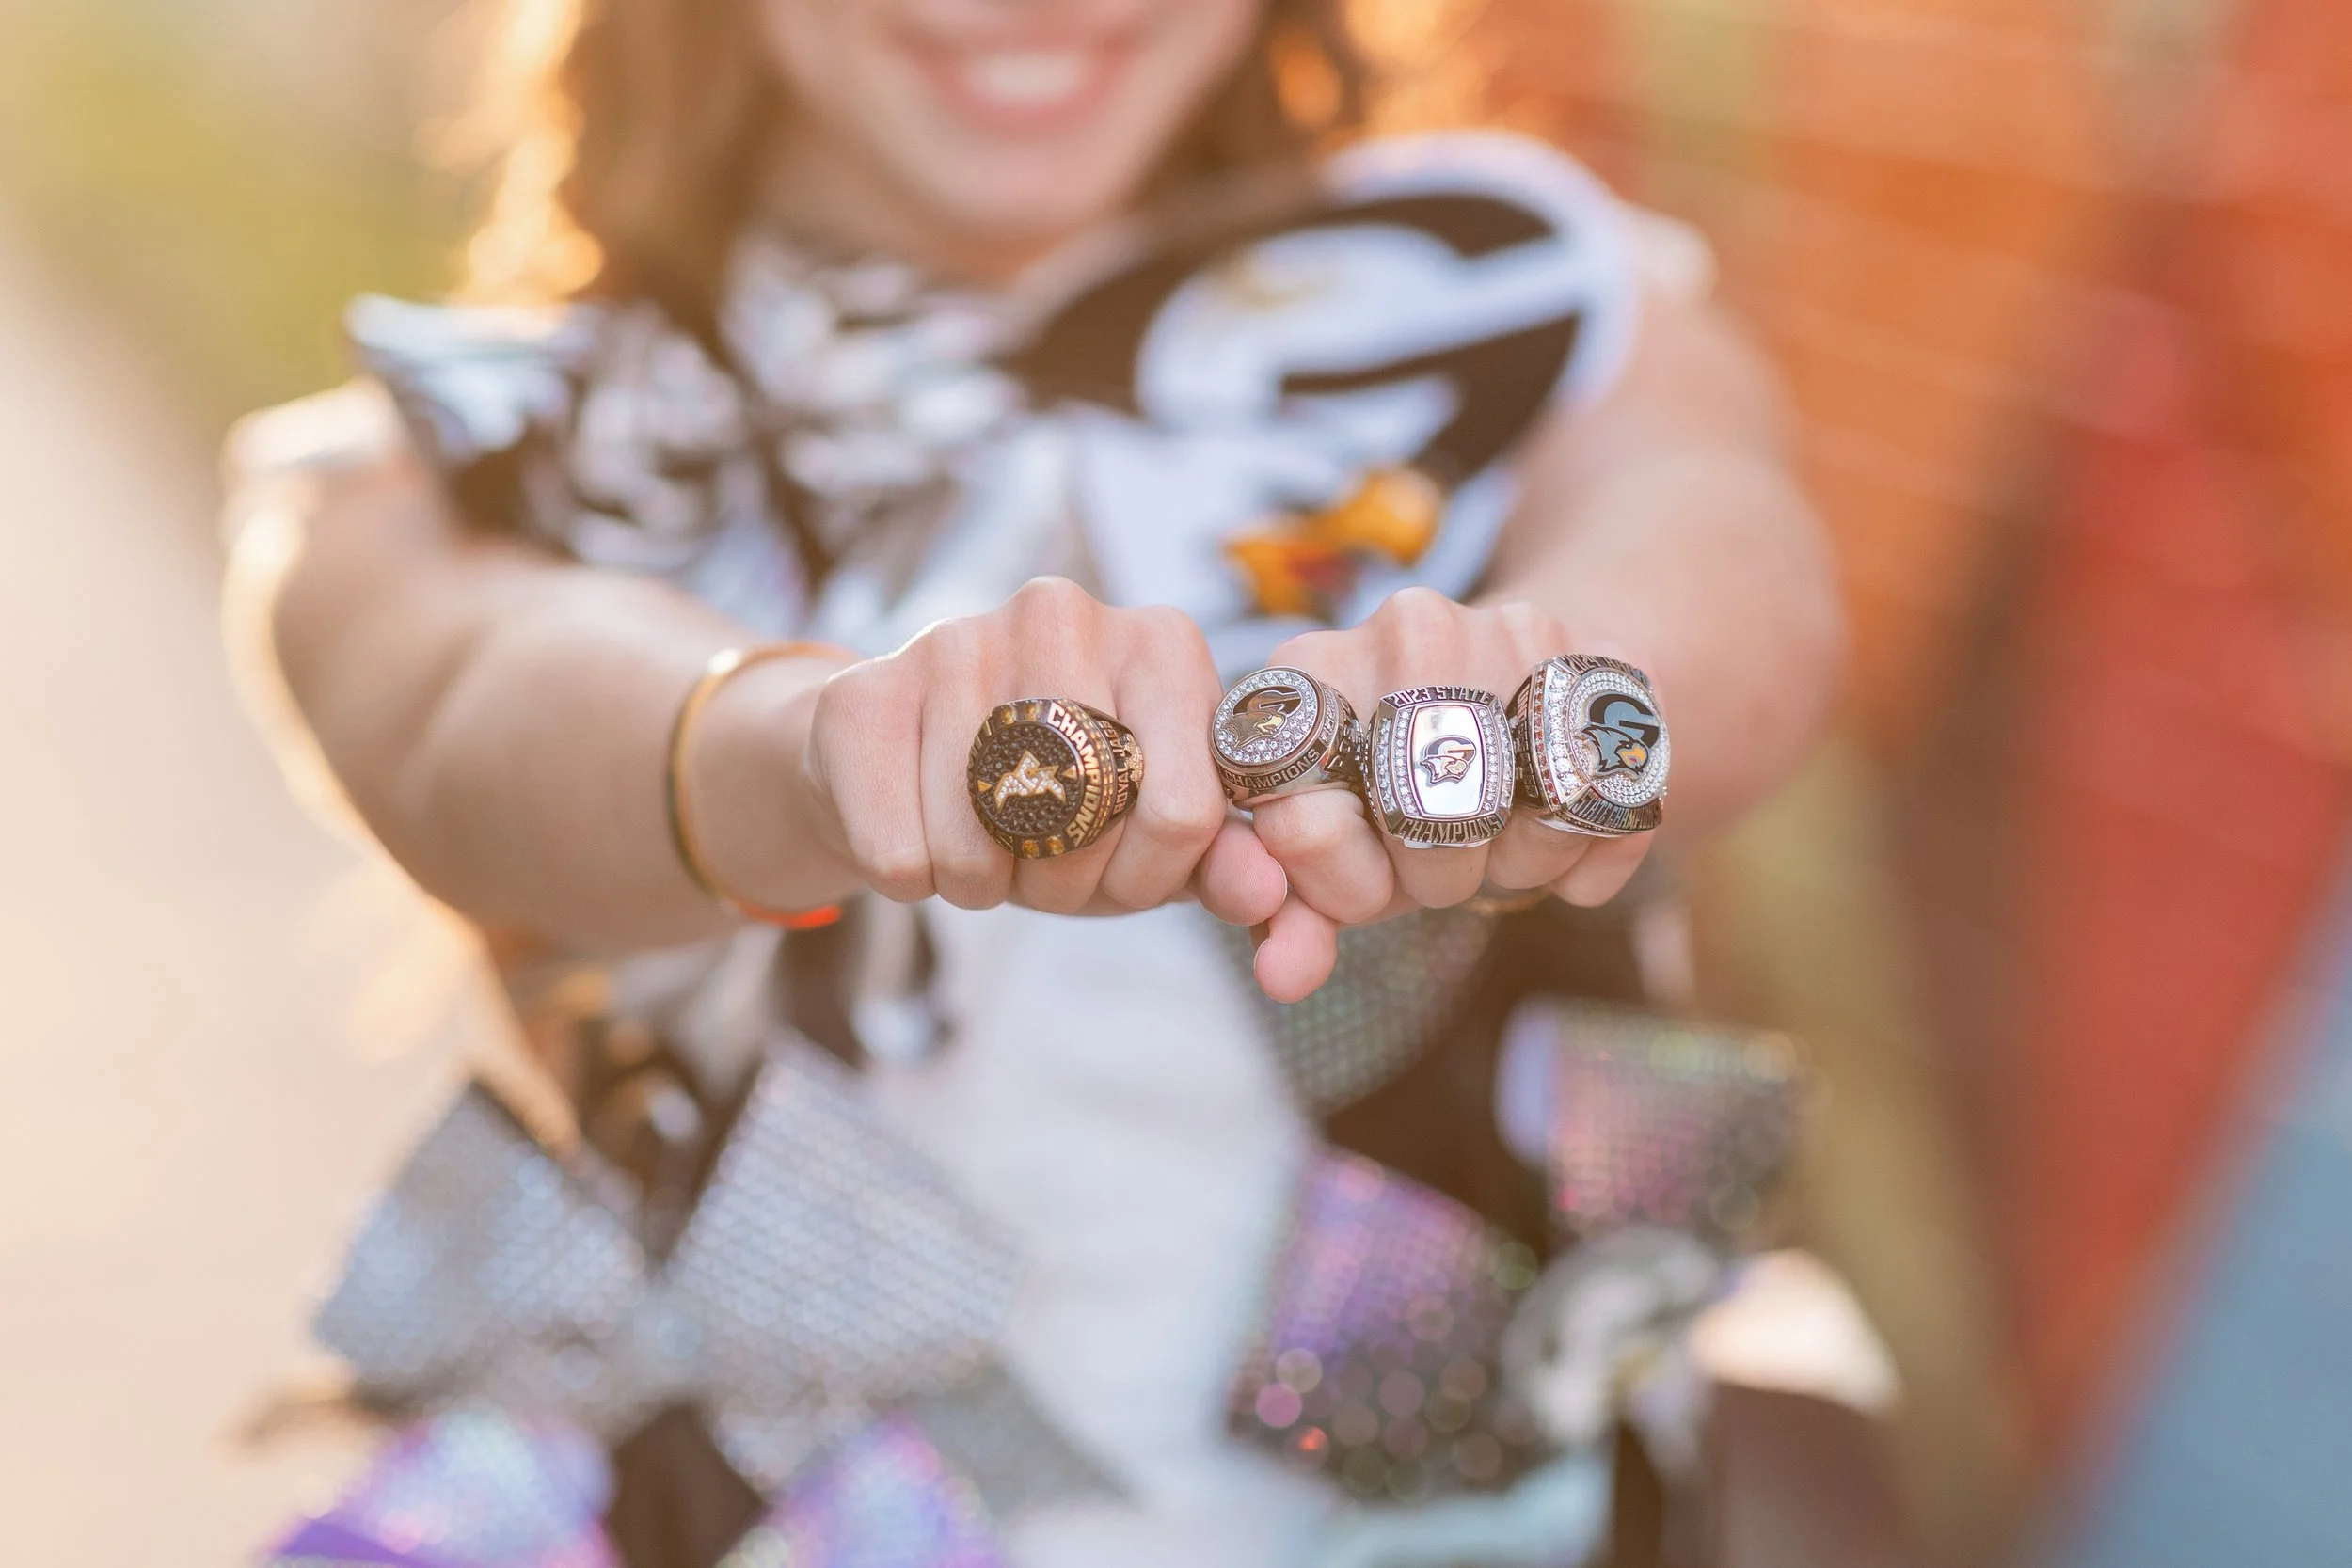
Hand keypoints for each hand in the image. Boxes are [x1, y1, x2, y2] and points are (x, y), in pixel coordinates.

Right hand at [789, 577, 1285, 925]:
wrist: (895, 762)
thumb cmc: (1049, 799)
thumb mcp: (1146, 833)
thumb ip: (1220, 862)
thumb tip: (1267, 894)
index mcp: (1160, 641)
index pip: (1185, 810)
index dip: (1150, 877)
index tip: (1120, 871)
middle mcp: (1062, 613)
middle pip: (1088, 826)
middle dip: (1065, 882)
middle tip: (1040, 861)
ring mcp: (956, 639)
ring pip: (986, 849)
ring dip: (982, 884)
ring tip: (979, 843)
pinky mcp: (862, 693)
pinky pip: (901, 853)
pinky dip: (910, 877)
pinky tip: (915, 832)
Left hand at [1246, 588, 1655, 999]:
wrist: (1515, 702)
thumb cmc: (1398, 796)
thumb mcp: (1339, 851)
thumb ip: (1297, 914)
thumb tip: (1285, 976)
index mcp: (1309, 668)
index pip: (1306, 819)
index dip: (1342, 883)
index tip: (1371, 882)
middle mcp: (1409, 628)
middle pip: (1427, 817)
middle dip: (1435, 876)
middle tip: (1443, 867)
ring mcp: (1517, 630)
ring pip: (1532, 805)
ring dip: (1519, 865)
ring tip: (1502, 845)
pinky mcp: (1611, 664)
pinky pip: (1613, 806)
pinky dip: (1592, 864)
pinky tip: (1566, 853)